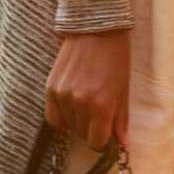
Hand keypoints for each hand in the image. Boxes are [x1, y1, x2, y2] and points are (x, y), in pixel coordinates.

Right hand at [46, 27, 130, 150]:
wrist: (94, 29)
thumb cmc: (115, 57)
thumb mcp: (123, 90)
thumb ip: (120, 119)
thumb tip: (122, 144)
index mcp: (100, 105)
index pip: (96, 142)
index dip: (103, 141)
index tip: (106, 135)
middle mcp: (79, 102)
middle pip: (82, 135)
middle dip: (91, 130)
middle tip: (98, 115)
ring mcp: (62, 95)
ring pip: (68, 126)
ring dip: (77, 122)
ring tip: (86, 105)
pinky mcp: (50, 87)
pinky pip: (52, 116)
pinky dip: (62, 116)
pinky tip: (71, 107)